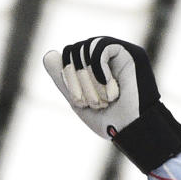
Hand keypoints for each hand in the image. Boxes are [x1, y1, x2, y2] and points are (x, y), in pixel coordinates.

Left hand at [43, 37, 180, 172]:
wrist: (132, 131)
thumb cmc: (109, 121)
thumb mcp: (79, 101)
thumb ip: (64, 80)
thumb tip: (47, 55)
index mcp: (93, 65)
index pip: (69, 54)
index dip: (67, 76)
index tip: (80, 102)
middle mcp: (105, 55)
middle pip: (75, 50)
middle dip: (78, 81)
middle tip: (93, 104)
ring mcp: (118, 51)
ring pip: (86, 48)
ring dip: (90, 81)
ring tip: (104, 101)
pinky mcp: (130, 52)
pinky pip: (100, 48)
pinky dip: (99, 72)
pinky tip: (111, 91)